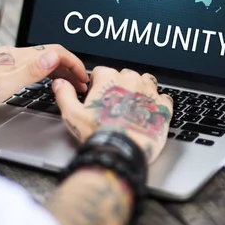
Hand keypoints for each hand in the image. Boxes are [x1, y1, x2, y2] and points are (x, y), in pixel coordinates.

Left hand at [0, 45, 87, 116]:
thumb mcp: (4, 86)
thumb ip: (31, 70)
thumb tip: (54, 56)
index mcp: (16, 56)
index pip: (55, 51)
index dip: (73, 62)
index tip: (83, 76)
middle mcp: (13, 55)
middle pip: (51, 54)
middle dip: (70, 67)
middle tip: (81, 84)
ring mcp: (8, 61)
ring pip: (42, 60)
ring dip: (60, 70)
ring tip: (70, 84)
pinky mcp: (3, 69)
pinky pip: (33, 66)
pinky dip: (47, 73)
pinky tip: (48, 82)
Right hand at [53, 67, 172, 163]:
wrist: (121, 152)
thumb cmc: (98, 134)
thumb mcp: (72, 115)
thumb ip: (65, 94)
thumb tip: (60, 83)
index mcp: (109, 78)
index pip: (102, 72)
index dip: (98, 86)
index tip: (99, 98)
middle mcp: (131, 79)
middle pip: (125, 75)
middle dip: (120, 87)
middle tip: (114, 107)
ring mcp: (149, 91)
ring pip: (146, 82)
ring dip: (140, 91)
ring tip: (133, 108)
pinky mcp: (164, 105)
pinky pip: (163, 97)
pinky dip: (156, 103)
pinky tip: (148, 114)